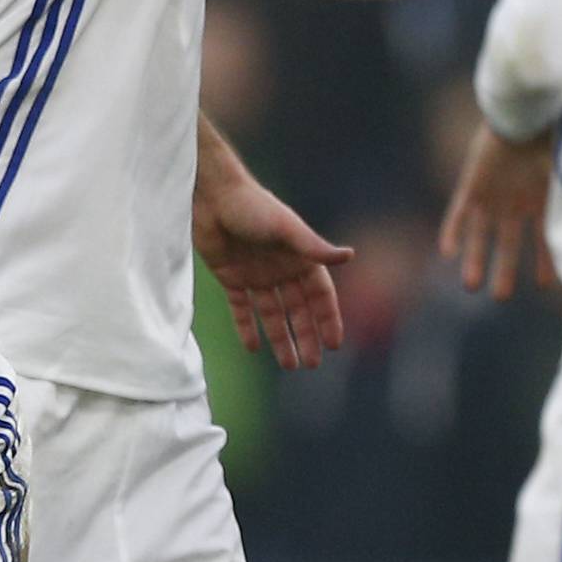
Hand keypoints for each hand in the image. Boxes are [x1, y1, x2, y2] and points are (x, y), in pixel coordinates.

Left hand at [193, 174, 352, 366]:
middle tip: (312, 365)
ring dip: (281, 338)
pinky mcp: (231, 277)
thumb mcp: (286, 228)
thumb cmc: (253, 206)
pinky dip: (247, 327)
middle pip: (298, 310)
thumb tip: (350, 256)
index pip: (320, 295)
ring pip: (273, 314)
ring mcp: (256, 274)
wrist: (211, 197)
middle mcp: (281, 269)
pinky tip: (253, 348)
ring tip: (289, 365)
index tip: (334, 344)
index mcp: (300, 258)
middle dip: (306, 336)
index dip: (328, 319)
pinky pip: (242, 308)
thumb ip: (314, 247)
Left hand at [438, 121, 556, 299]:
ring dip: (475, 259)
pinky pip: (458, 212)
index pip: (544, 240)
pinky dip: (452, 230)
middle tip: (500, 296)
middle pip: (508, 244)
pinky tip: (447, 252)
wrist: (527, 108)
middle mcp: (516, 202)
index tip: (547, 287)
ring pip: (481, 235)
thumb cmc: (557, 134)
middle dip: (504, 271)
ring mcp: (493, 194)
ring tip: (471, 286)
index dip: (546, 262)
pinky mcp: (472, 184)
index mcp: (543, 200)